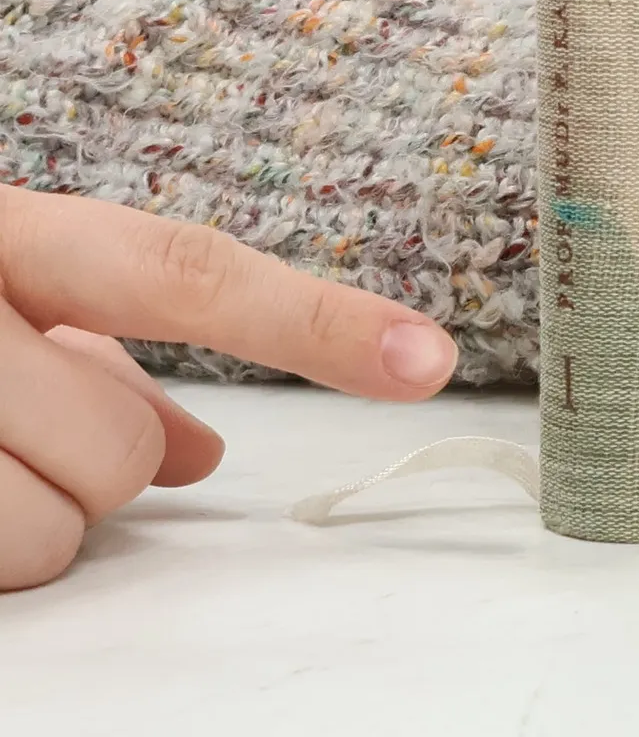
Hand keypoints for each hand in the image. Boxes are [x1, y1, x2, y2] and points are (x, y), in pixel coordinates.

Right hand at [0, 189, 458, 591]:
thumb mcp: (13, 299)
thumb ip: (115, 355)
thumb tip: (204, 457)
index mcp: (19, 237)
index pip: (191, 275)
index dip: (318, 323)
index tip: (428, 358)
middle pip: (124, 441)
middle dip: (100, 451)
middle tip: (29, 421)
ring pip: (64, 523)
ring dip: (38, 510)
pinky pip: (8, 570)